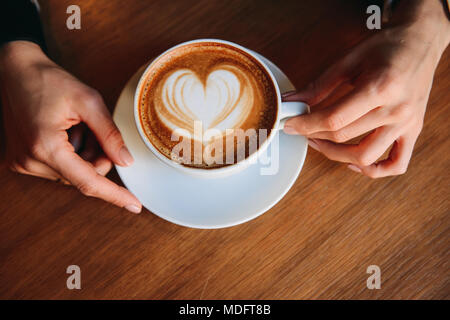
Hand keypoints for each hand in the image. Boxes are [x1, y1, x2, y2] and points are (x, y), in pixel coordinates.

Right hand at [0, 41, 141, 212]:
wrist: (12, 70)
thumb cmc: (48, 80)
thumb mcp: (87, 101)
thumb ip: (109, 134)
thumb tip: (126, 162)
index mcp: (45, 147)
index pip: (88, 182)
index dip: (115, 195)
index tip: (135, 205)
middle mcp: (30, 161)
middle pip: (83, 176)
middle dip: (98, 156)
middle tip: (93, 128)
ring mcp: (23, 163)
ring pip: (74, 173)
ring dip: (84, 153)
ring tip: (74, 125)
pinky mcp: (22, 161)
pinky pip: (60, 168)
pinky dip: (72, 153)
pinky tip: (65, 131)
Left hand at [283, 1, 449, 177]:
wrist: (422, 41)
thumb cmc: (387, 46)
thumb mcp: (350, 60)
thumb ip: (320, 84)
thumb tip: (292, 100)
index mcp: (380, 87)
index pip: (333, 119)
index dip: (306, 125)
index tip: (289, 125)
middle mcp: (396, 109)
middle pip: (344, 137)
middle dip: (314, 135)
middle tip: (301, 128)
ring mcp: (407, 123)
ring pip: (365, 156)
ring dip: (335, 155)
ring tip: (320, 142)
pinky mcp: (414, 131)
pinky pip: (397, 163)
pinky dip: (374, 170)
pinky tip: (354, 163)